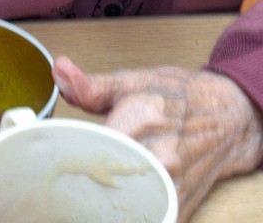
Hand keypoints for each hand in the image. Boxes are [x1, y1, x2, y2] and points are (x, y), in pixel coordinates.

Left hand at [53, 57, 262, 221]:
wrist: (225, 117)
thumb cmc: (178, 97)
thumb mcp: (132, 81)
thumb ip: (91, 85)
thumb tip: (61, 72)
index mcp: (144, 118)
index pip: (93, 147)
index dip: (69, 155)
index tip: (54, 156)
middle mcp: (160, 157)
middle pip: (104, 181)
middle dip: (81, 180)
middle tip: (68, 174)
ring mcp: (171, 186)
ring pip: (123, 207)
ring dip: (100, 202)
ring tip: (88, 189)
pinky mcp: (179, 208)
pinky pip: (144, 218)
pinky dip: (123, 213)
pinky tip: (111, 201)